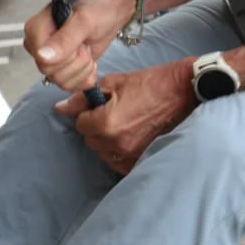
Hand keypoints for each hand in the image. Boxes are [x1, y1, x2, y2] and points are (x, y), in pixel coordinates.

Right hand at [24, 0, 134, 90]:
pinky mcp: (61, 69)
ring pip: (61, 81)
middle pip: (51, 72)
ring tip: (87, 48)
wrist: (110, 12)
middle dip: (77, 60)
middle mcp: (38, 46)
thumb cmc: (97, 8)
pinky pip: (69, 85)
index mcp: (36, 29)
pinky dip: (85, 75)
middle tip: (84, 42)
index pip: (42, 58)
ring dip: (82, 67)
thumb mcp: (84, 21)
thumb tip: (42, 56)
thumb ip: (64, 39)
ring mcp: (49, 59)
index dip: (65, 54)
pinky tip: (90, 61)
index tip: (78, 40)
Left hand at [54, 58, 196, 172]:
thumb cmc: (151, 82)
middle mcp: (116, 143)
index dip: (88, 112)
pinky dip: (119, 152)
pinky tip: (128, 136)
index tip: (100, 104)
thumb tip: (62, 107)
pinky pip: (119, 162)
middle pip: (90, 140)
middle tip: (111, 111)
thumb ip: (86, 96)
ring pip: (103, 152)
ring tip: (122, 123)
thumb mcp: (116, 82)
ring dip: (106, 140)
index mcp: (106, 122)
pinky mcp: (142, 159)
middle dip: (95, 126)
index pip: (80, 124)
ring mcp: (130, 154)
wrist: (182, 91)